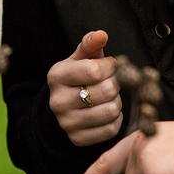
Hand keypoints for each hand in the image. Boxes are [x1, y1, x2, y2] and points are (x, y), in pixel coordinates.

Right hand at [47, 30, 122, 145]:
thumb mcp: (81, 57)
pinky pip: (111, 129)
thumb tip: (101, 34)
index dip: (110, 66)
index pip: (95, 70)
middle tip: (110, 82)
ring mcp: (66, 123)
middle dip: (115, 84)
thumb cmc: (78, 75)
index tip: (108, 66)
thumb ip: (91, 44)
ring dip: (116, 102)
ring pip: (111, 111)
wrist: (65, 105)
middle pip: (107, 91)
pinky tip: (106, 111)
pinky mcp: (78, 139)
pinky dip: (115, 119)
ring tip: (108, 97)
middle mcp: (58, 101)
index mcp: (57, 76)